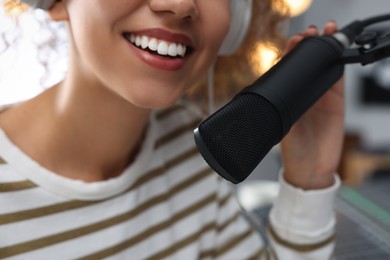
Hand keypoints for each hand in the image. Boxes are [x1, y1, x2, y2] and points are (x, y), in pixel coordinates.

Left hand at [280, 21, 344, 189]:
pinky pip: (337, 79)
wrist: (311, 170)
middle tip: (309, 33)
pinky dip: (338, 64)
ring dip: (325, 49)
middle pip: (306, 64)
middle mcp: (302, 94)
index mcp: (285, 98)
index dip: (289, 54)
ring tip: (325, 33)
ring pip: (323, 66)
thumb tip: (279, 93)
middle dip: (308, 45)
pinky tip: (337, 52)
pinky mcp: (336, 102)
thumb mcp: (281, 129)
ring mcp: (320, 97)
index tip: (291, 43)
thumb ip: (282, 112)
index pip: (287, 70)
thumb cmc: (292, 152)